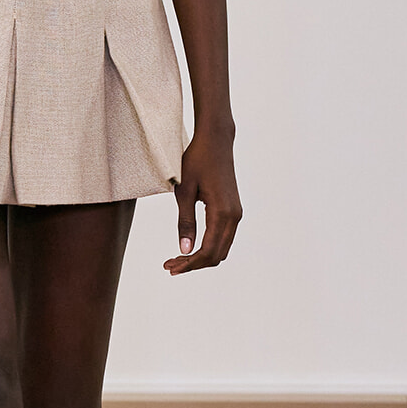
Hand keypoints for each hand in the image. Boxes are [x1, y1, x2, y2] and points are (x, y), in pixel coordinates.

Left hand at [164, 129, 241, 274]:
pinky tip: (191, 247)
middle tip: (170, 266)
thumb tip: (185, 250)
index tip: (170, 267)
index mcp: (222, 212)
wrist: (215, 140)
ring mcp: (236, 213)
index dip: (189, 264)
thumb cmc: (196, 160)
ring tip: (177, 259)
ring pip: (221, 249)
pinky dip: (208, 247)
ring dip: (201, 258)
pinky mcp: (233, 210)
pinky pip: (223, 237)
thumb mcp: (184, 191)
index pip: (207, 251)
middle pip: (216, 255)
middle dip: (193, 265)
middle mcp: (234, 216)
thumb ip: (185, 222)